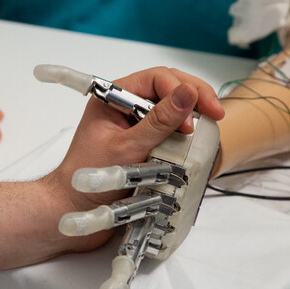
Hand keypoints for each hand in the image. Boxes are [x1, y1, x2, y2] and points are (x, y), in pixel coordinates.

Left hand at [0, 67, 223, 271]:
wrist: (73, 210)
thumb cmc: (89, 179)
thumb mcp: (128, 148)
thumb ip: (160, 121)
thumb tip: (188, 93)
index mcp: (113, 97)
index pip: (157, 78)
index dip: (182, 91)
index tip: (198, 117)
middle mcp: (125, 107)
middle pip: (168, 88)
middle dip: (194, 98)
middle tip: (216, 115)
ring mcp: (134, 126)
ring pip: (171, 109)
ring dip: (191, 116)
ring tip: (207, 129)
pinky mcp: (142, 144)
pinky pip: (168, 131)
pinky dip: (183, 136)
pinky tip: (195, 142)